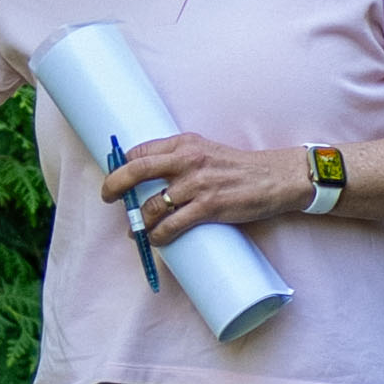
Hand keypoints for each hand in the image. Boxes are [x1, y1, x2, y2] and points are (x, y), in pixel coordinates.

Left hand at [103, 137, 312, 242]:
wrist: (276, 178)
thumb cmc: (239, 168)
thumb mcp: (206, 151)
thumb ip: (180, 159)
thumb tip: (150, 178)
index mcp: (185, 144)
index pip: (141, 151)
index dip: (122, 165)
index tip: (116, 177)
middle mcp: (187, 160)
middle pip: (136, 170)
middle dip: (115, 185)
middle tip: (108, 197)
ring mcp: (197, 184)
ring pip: (153, 205)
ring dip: (140, 222)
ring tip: (137, 230)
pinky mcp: (209, 206)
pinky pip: (172, 225)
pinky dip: (158, 236)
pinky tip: (155, 240)